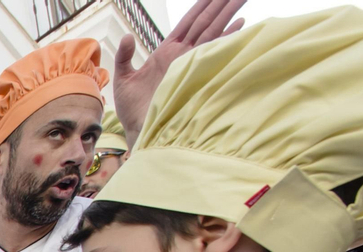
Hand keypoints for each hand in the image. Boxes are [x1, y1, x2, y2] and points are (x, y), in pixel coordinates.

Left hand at [113, 0, 245, 141]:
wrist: (138, 129)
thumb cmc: (131, 108)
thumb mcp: (123, 79)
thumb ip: (125, 56)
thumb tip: (128, 37)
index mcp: (166, 51)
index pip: (188, 22)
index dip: (201, 6)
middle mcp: (181, 55)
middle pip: (205, 22)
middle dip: (219, 4)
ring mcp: (189, 64)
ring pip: (212, 32)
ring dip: (227, 14)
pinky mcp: (194, 74)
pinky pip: (213, 52)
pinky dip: (227, 38)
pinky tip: (240, 25)